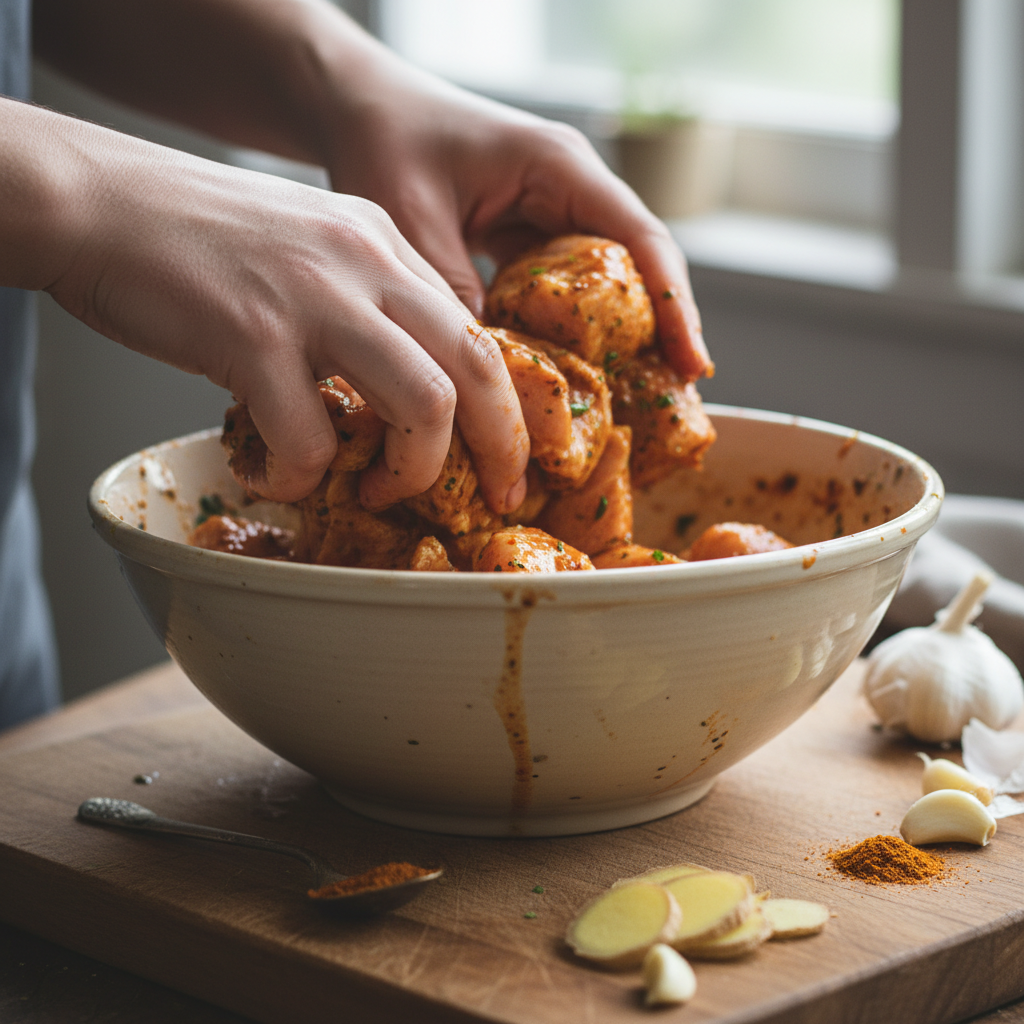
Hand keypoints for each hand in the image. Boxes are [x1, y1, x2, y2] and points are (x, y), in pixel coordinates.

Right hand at [3, 99, 528, 509]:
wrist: (97, 202)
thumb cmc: (195, 241)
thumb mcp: (309, 252)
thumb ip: (363, 308)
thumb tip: (394, 402)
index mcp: (383, 244)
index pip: (478, 333)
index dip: (503, 409)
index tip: (503, 461)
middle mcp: (365, 263)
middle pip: (478, 366)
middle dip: (499, 448)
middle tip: (492, 498)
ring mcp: (314, 298)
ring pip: (425, 403)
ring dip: (412, 470)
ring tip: (376, 491)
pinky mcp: (252, 336)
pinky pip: (310, 439)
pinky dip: (301, 478)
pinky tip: (276, 475)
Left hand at [320, 45, 712, 381]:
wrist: (357, 111)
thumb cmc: (386, 142)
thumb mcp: (415, 220)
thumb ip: (457, 292)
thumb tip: (493, 375)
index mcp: (557, 167)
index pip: (639, 238)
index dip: (672, 303)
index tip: (690, 362)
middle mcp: (568, 189)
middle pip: (634, 267)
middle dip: (657, 331)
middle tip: (675, 397)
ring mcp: (550, 215)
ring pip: (602, 285)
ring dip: (614, 340)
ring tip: (633, 402)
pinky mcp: (528, 239)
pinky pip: (563, 292)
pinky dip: (568, 335)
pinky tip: (568, 380)